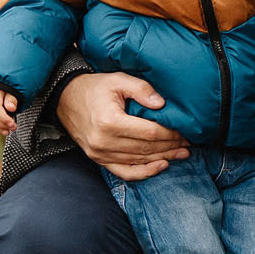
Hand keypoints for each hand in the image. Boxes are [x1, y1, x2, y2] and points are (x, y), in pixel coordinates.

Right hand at [55, 71, 189, 181]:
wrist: (65, 99)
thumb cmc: (95, 88)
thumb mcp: (118, 80)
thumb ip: (142, 89)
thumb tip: (162, 104)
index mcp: (109, 121)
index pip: (149, 133)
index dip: (170, 134)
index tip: (185, 132)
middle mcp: (103, 141)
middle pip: (146, 149)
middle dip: (170, 147)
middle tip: (188, 144)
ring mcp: (99, 153)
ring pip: (138, 161)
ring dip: (162, 159)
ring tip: (181, 154)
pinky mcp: (98, 159)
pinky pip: (124, 172)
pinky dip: (144, 173)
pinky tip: (160, 166)